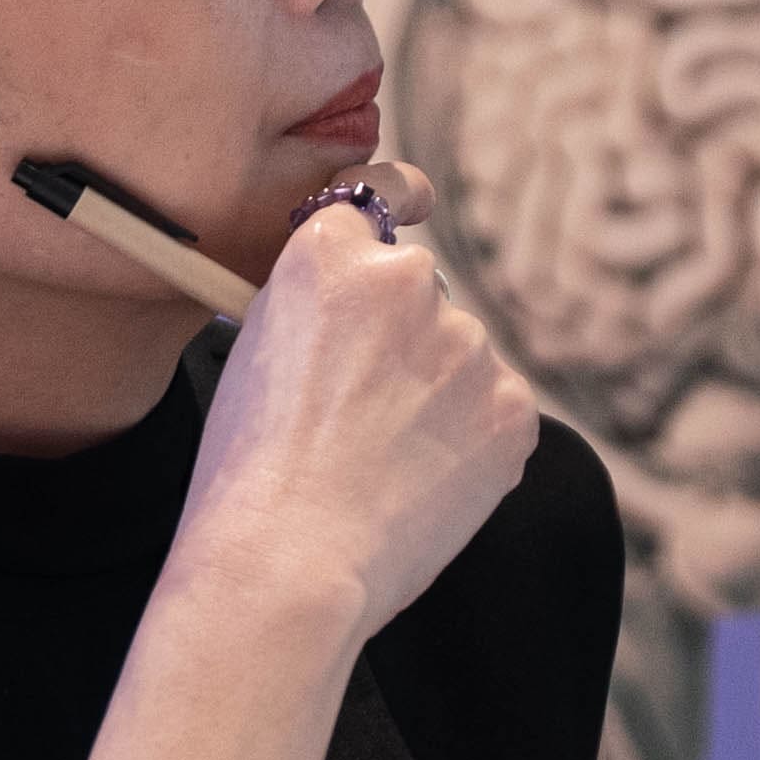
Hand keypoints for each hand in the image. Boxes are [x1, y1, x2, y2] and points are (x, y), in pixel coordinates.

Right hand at [176, 192, 538, 647]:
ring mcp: (468, 343)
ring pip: (460, 361)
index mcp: (328, 253)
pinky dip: (470, 445)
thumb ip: (316, 308)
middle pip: (422, 297)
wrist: (289, 561)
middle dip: (404, 343)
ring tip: (382, 467)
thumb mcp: (253, 353)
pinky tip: (420, 486)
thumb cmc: (247, 474)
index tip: (411, 210)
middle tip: (358, 418)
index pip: (377, 198)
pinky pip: (496, 413)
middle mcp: (407, 278)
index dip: (392, 210)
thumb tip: (357, 318)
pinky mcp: (513, 408)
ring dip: (437, 399)